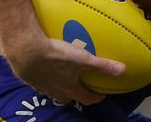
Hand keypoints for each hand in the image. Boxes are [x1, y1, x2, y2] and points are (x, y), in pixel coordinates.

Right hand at [5, 33, 124, 104]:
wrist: (27, 53)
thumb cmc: (57, 57)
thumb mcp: (83, 59)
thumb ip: (102, 65)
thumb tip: (123, 70)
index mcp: (70, 88)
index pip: (87, 98)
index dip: (96, 97)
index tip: (102, 95)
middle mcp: (56, 91)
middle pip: (68, 97)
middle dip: (77, 93)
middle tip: (83, 86)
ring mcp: (42, 86)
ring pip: (54, 91)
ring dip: (60, 86)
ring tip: (65, 77)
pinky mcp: (30, 78)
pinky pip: (41, 81)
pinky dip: (47, 77)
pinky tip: (47, 68)